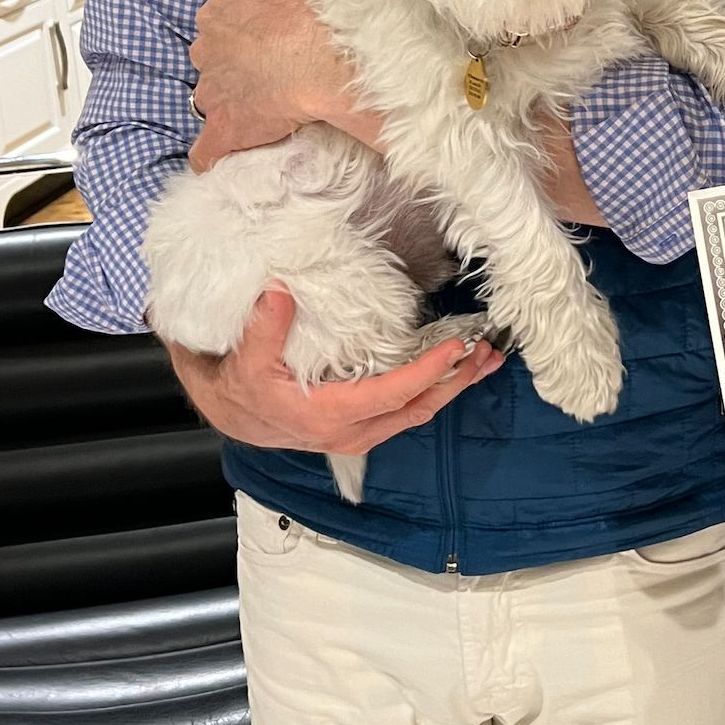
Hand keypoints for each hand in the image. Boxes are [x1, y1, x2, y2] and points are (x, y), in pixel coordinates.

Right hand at [168, 287, 502, 451]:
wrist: (235, 415)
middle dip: (457, 380)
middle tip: (488, 352)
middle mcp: (353, 431)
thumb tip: (280, 292)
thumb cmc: (243, 387)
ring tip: (485, 358)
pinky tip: (453, 367)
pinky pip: (407, 409)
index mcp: (330, 416)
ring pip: (418, 411)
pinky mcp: (365, 426)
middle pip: (418, 407)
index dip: (429, 371)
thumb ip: (265, 327)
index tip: (457, 348)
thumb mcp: (246, 358)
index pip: (393, 393)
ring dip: (452, 385)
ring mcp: (362, 432)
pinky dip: (434, 388)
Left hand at [189, 0, 385, 169]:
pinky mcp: (224, 128)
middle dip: (233, 75)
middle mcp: (205, 52)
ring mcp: (212, 92)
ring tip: (260, 119)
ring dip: (230, 109)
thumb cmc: (312, 14)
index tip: (261, 52)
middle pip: (211, 67)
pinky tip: (221, 162)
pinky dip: (213, 156)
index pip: (218, 32)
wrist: (320, 53)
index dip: (240, 45)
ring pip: (211, 104)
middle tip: (266, 82)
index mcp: (217, 16)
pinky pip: (206, 150)